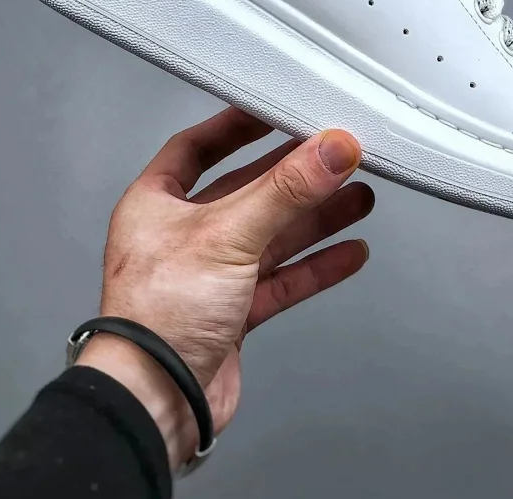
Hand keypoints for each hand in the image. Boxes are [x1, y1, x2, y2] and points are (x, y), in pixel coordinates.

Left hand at [77, 107, 373, 468]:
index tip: (273, 110)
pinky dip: (315, 267)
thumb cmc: (158, 316)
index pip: (197, 147)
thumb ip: (285, 190)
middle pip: (246, 191)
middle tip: (335, 157)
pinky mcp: (231, 314)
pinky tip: (349, 253)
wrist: (155, 403)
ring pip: (270, 236)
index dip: (235, 127)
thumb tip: (331, 148)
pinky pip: (281, 280)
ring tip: (358, 197)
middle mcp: (180, 236)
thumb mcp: (228, 234)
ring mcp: (208, 276)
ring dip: (314, 219)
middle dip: (293, 176)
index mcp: (156, 204)